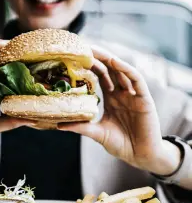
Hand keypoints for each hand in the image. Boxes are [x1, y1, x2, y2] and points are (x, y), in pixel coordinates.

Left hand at [58, 46, 180, 174]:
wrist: (140, 156)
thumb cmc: (120, 144)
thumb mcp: (97, 133)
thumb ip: (81, 127)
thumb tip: (58, 124)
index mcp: (111, 98)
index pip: (100, 76)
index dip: (90, 65)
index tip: (75, 56)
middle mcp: (121, 93)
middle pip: (109, 69)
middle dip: (97, 57)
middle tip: (83, 46)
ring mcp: (133, 94)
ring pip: (122, 70)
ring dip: (109, 59)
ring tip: (95, 50)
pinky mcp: (144, 98)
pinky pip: (136, 79)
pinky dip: (126, 70)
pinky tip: (114, 62)